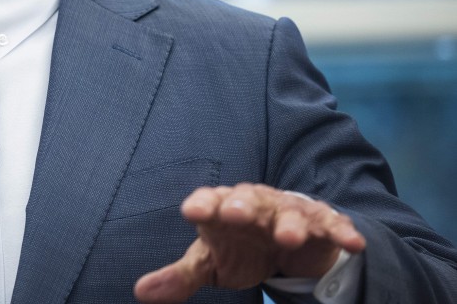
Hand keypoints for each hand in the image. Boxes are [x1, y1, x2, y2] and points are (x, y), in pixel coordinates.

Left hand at [134, 183, 365, 302]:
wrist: (282, 237)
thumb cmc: (238, 246)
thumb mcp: (209, 263)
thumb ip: (179, 277)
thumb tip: (140, 293)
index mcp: (220, 208)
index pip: (207, 201)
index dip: (201, 205)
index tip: (192, 212)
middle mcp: (253, 203)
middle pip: (246, 200)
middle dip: (241, 205)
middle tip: (234, 213)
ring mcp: (288, 211)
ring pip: (289, 212)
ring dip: (290, 223)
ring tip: (289, 238)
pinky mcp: (320, 223)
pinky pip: (331, 224)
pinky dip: (341, 231)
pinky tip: (352, 242)